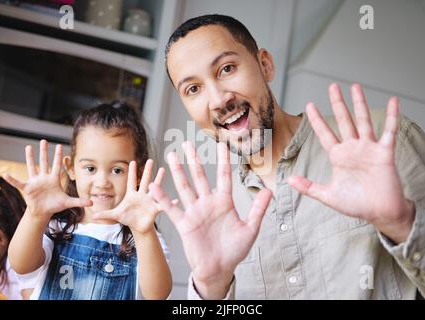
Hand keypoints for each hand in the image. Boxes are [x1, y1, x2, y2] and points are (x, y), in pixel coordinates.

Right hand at [3, 140, 91, 220]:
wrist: (43, 211)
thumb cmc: (55, 205)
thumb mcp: (68, 202)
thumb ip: (79, 201)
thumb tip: (92, 203)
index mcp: (54, 179)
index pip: (57, 165)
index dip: (58, 156)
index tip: (59, 145)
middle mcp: (44, 178)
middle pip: (44, 162)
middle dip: (44, 152)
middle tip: (44, 140)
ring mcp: (35, 181)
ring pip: (32, 167)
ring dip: (30, 157)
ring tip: (28, 147)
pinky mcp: (27, 188)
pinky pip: (18, 182)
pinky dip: (12, 179)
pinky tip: (5, 174)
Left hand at [93, 159, 166, 234]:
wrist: (138, 227)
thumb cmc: (128, 219)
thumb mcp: (116, 215)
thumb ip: (105, 214)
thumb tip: (93, 216)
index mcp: (132, 195)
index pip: (131, 181)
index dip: (131, 172)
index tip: (132, 161)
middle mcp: (142, 195)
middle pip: (145, 180)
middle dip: (147, 170)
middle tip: (151, 160)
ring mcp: (150, 200)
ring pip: (155, 188)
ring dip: (159, 179)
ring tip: (164, 170)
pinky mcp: (155, 209)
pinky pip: (163, 205)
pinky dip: (169, 203)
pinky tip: (176, 199)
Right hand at [149, 142, 271, 298]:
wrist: (219, 270)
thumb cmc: (235, 250)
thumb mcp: (250, 229)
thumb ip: (258, 209)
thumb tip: (270, 190)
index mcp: (224, 202)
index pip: (223, 176)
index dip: (223, 160)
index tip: (221, 144)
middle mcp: (208, 203)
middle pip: (200, 176)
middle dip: (194, 159)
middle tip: (187, 143)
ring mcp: (195, 212)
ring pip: (185, 187)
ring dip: (178, 171)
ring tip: (171, 155)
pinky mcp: (184, 224)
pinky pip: (171, 208)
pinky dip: (162, 198)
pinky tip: (154, 186)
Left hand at [287, 83, 414, 242]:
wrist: (380, 213)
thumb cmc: (356, 204)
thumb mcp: (328, 196)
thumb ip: (309, 187)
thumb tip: (289, 180)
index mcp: (339, 156)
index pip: (325, 133)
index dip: (317, 119)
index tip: (310, 105)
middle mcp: (353, 149)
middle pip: (343, 120)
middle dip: (337, 103)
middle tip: (332, 86)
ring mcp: (369, 149)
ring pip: (363, 121)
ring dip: (360, 103)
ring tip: (355, 86)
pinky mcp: (385, 152)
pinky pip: (389, 131)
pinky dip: (392, 117)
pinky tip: (393, 101)